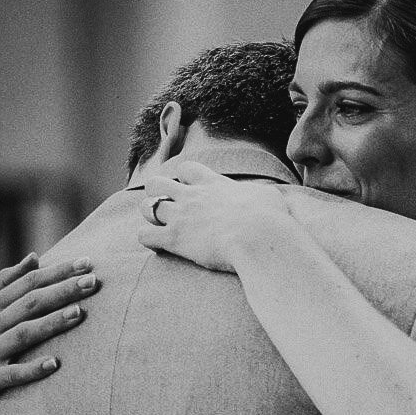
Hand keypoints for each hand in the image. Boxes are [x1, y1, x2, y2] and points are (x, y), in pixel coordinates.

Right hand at [0, 253, 100, 414]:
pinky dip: (31, 369)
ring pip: (22, 334)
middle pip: (30, 303)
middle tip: (94, 280)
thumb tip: (34, 257)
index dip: (58, 271)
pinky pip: (10, 374)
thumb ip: (6, 282)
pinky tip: (54, 364)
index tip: (88, 261)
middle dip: (62, 290)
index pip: (28, 282)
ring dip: (50, 323)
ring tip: (79, 313)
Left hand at [137, 160, 290, 271]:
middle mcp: (192, 196)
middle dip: (159, 193)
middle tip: (172, 207)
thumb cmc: (271, 218)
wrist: (260, 239)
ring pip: (146, 207)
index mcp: (213, 183)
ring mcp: (180, 216)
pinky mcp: (175, 239)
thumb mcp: (268, 196)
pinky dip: (149, 240)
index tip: (194, 190)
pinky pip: (145, 236)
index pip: (187, 168)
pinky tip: (160, 246)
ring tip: (162, 226)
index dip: (186, 178)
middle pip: (157, 183)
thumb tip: (264, 195)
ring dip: (151, 216)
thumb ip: (257, 193)